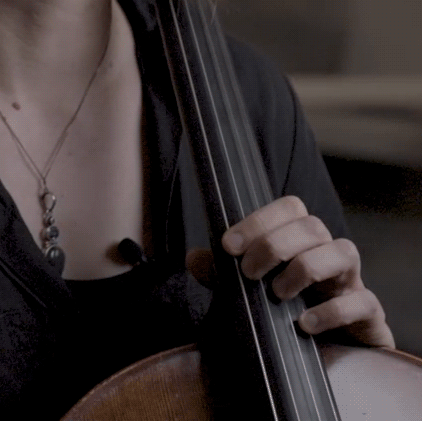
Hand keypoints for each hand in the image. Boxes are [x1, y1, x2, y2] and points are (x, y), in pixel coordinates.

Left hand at [185, 195, 393, 347]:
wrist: (330, 354)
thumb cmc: (286, 312)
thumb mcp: (248, 291)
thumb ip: (221, 275)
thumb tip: (193, 259)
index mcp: (301, 241)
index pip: (289, 208)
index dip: (258, 220)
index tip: (228, 246)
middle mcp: (329, 253)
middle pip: (312, 226)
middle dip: (275, 245)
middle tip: (249, 274)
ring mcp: (352, 281)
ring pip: (344, 251)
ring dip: (305, 268)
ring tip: (278, 294)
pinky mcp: (368, 314)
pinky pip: (363, 301)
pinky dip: (332, 311)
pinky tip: (304, 324)